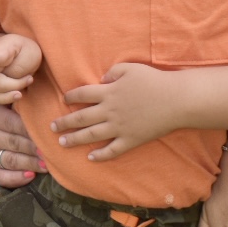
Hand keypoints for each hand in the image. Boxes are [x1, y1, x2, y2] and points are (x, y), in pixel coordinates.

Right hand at [0, 34, 41, 106]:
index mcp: (0, 47)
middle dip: (12, 84)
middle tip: (30, 79)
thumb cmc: (26, 52)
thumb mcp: (29, 55)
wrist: (23, 52)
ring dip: (9, 93)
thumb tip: (4, 81)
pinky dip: (6, 98)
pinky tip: (16, 93)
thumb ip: (15, 69)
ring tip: (25, 86)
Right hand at [0, 102, 44, 187]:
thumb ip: (22, 96)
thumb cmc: (8, 114)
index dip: (33, 131)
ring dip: (30, 164)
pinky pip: (0, 177)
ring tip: (46, 166)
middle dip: (34, 149)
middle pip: (14, 143)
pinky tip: (30, 176)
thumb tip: (35, 84)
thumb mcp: (11, 102)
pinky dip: (16, 179)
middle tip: (52, 153)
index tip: (50, 137)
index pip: (15, 124)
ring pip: (10, 160)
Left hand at [56, 62, 180, 160]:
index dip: (70, 97)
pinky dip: (100, 155)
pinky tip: (90, 158)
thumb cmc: (154, 81)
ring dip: (75, 139)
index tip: (64, 100)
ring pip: (92, 135)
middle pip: (81, 117)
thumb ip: (113, 72)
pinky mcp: (131, 140)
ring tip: (62, 143)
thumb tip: (102, 78)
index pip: (82, 94)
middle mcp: (109, 111)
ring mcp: (119, 127)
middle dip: (64, 123)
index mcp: (108, 92)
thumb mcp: (130, 68)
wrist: (176, 100)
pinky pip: (112, 150)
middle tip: (52, 127)